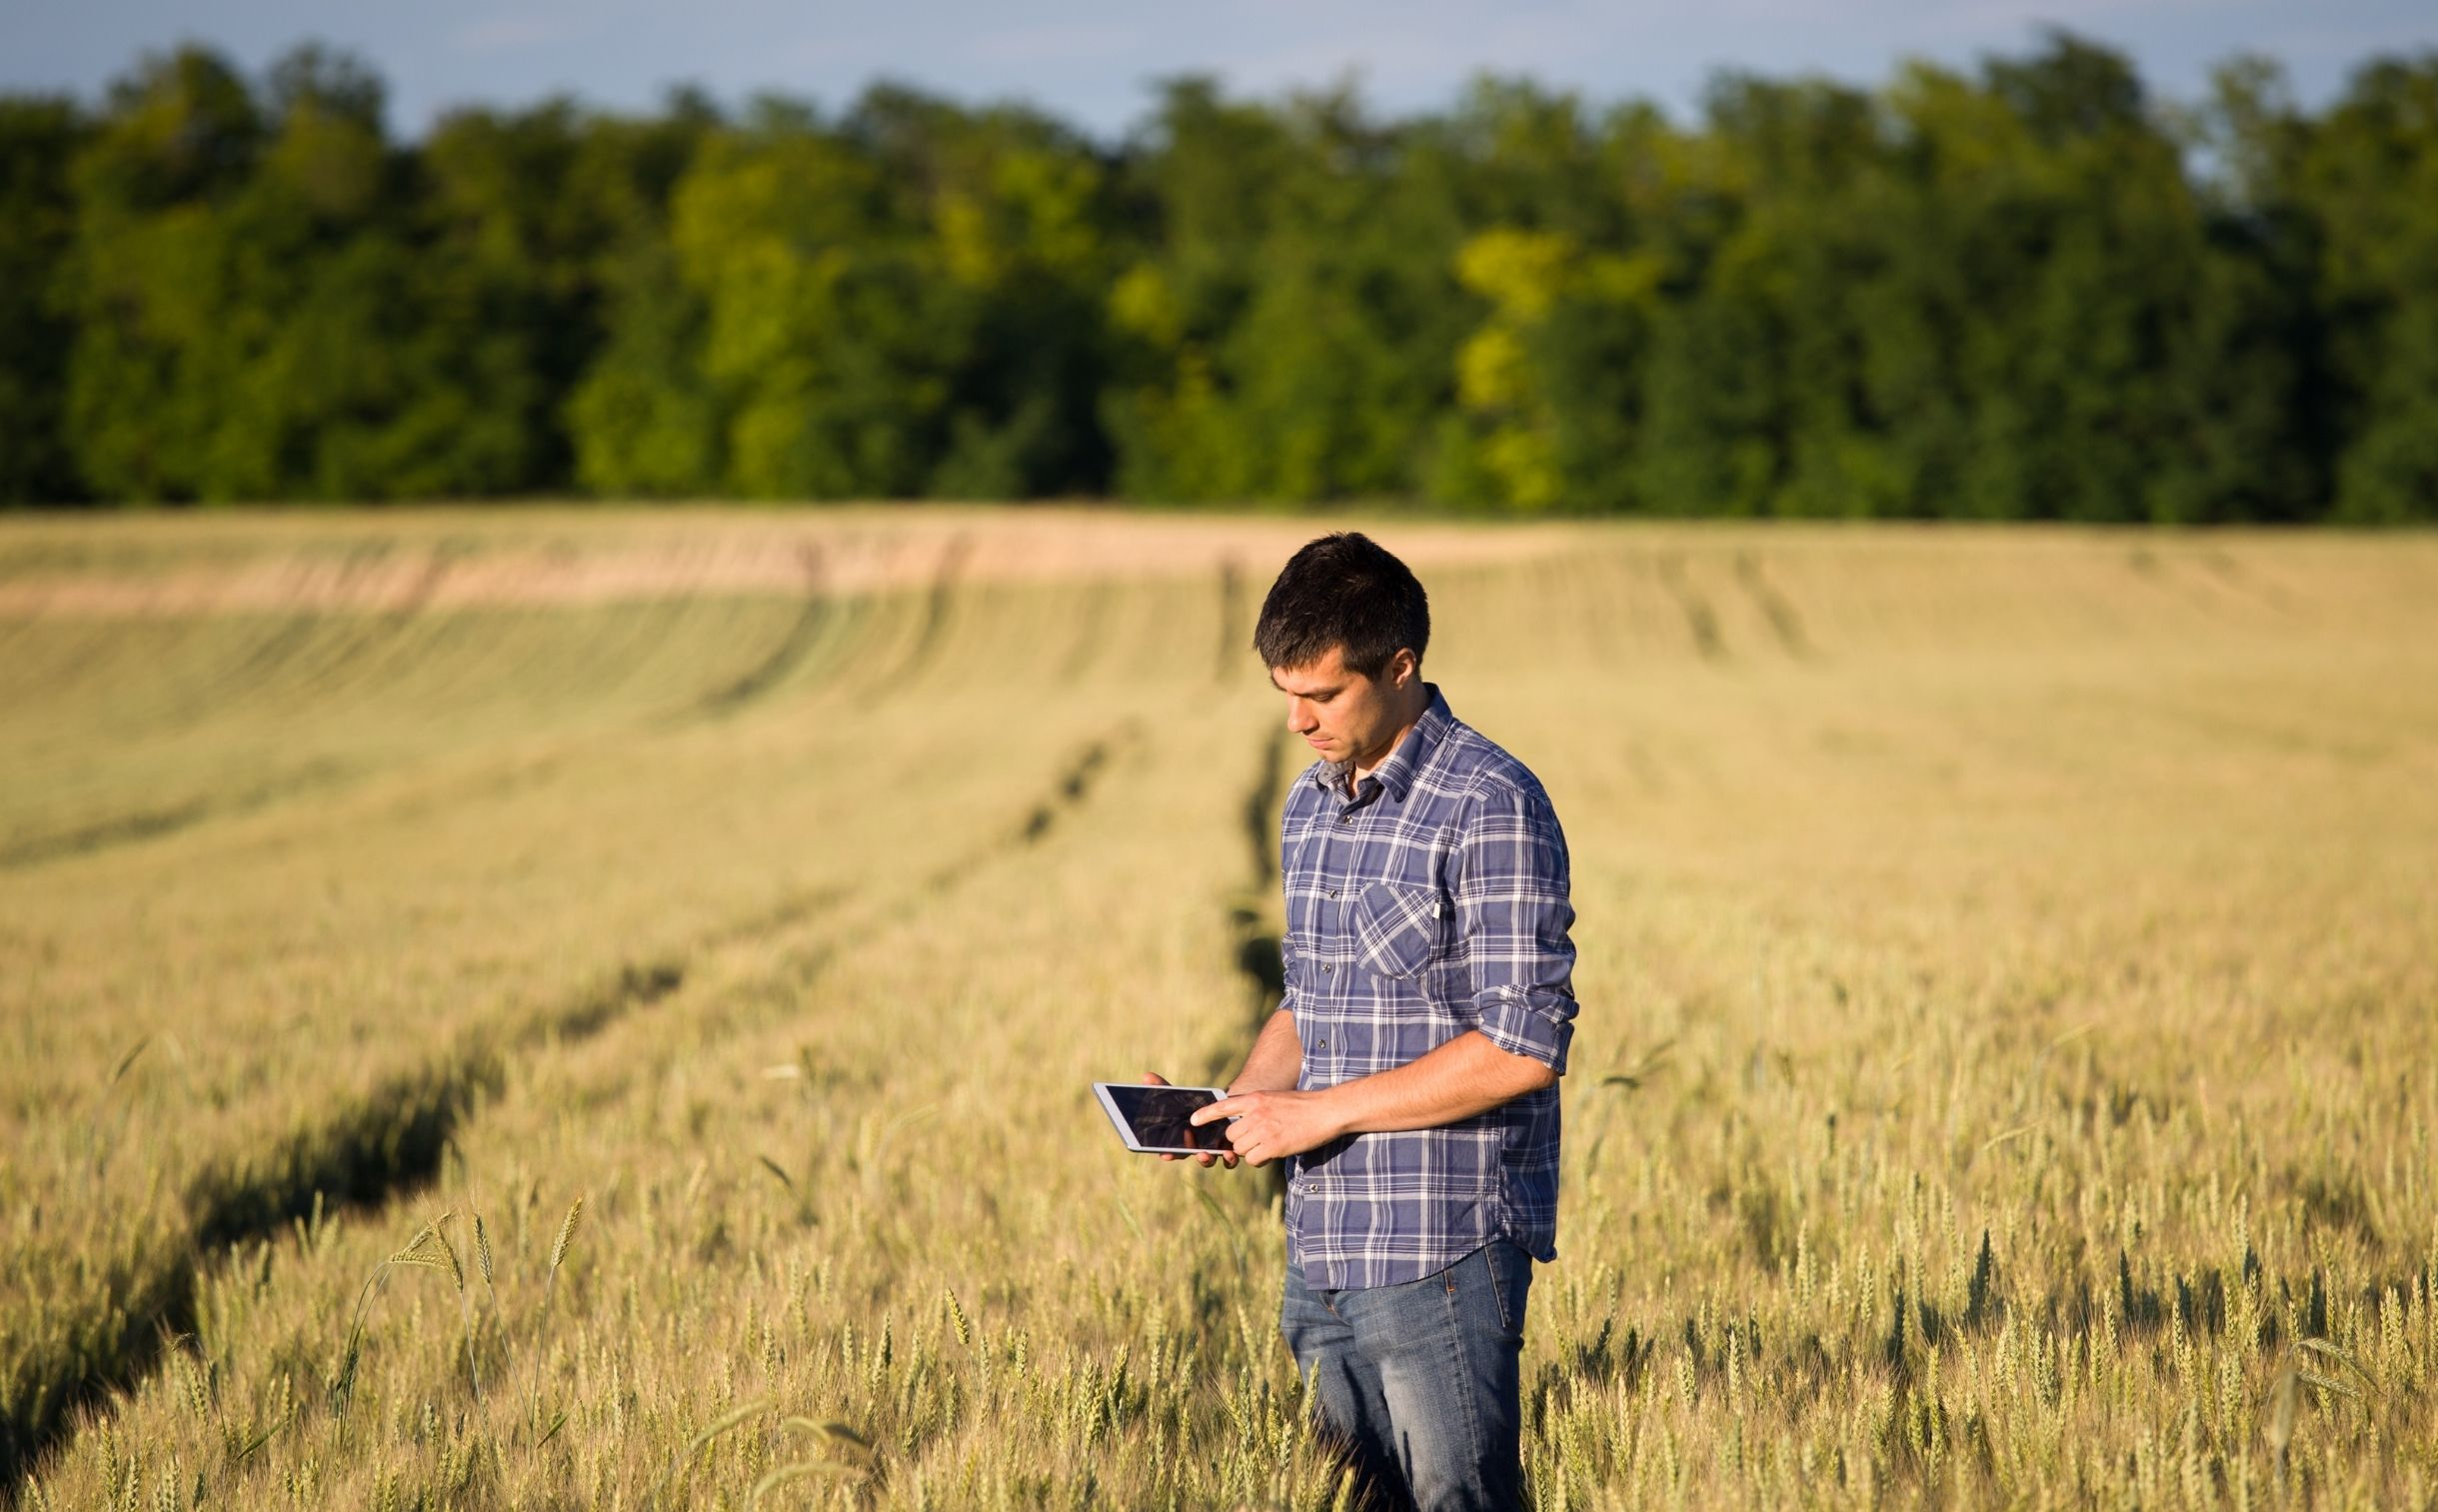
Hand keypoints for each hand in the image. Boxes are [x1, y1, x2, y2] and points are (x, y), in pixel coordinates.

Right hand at [1141, 1072, 1238, 1167]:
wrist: (1224, 1105)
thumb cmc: (1195, 1105)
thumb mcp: (1180, 1096)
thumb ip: (1164, 1089)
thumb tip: (1147, 1076)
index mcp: (1182, 1139)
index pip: (1173, 1150)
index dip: (1168, 1154)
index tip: (1164, 1155)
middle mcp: (1196, 1148)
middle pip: (1189, 1156)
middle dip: (1186, 1156)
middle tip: (1187, 1154)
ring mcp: (1212, 1151)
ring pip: (1208, 1160)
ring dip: (1206, 1160)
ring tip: (1205, 1154)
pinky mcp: (1228, 1150)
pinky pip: (1229, 1160)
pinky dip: (1229, 1159)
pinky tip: (1229, 1153)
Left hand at [1191, 1089, 1342, 1166]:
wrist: (1326, 1111)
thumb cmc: (1303, 1105)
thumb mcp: (1275, 1098)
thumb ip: (1256, 1108)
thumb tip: (1241, 1125)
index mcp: (1255, 1099)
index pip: (1223, 1106)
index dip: (1206, 1115)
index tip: (1192, 1121)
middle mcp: (1256, 1114)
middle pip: (1231, 1136)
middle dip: (1239, 1141)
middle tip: (1257, 1140)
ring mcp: (1264, 1130)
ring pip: (1240, 1149)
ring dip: (1250, 1151)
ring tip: (1268, 1145)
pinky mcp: (1273, 1146)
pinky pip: (1253, 1160)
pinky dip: (1260, 1160)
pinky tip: (1273, 1152)